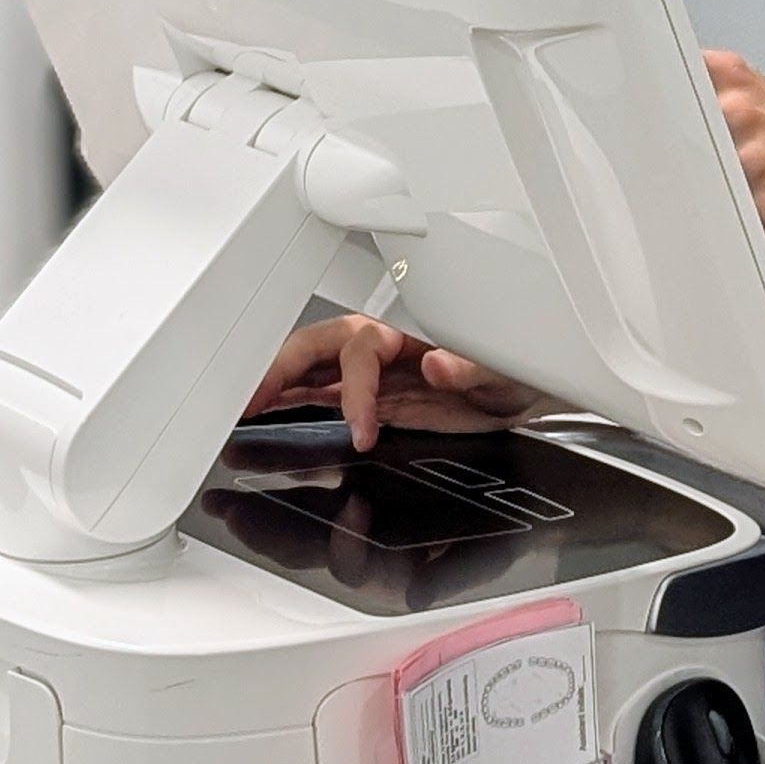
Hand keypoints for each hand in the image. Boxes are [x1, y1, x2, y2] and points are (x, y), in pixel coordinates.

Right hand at [243, 314, 550, 449]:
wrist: (522, 397)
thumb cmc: (512, 375)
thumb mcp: (501, 371)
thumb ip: (470, 366)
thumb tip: (438, 362)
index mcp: (407, 334)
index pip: (360, 352)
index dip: (356, 391)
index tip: (363, 429)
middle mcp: (382, 350)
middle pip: (316, 346)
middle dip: (280, 368)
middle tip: (254, 399)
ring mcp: (371, 374)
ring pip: (307, 368)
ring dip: (274, 384)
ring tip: (243, 406)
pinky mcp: (368, 399)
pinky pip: (318, 394)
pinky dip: (287, 401)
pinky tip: (267, 411)